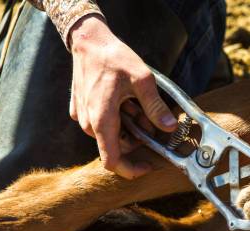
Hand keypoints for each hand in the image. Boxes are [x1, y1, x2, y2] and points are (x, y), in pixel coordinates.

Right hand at [69, 15, 177, 178]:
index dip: (132, 170)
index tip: (148, 165)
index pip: (112, 162)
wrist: (88, 40)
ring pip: (110, 135)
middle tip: (147, 117)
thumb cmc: (113, 57)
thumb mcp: (142, 80)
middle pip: (116, 147)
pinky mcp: (80, 109)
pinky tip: (123, 99)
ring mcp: (82, 117)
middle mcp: (88, 123)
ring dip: (127, 127)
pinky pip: (101, 124)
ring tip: (133, 103)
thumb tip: (169, 127)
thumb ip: (155, 106)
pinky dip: (117, 118)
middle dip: (135, 138)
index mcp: (101, 120)